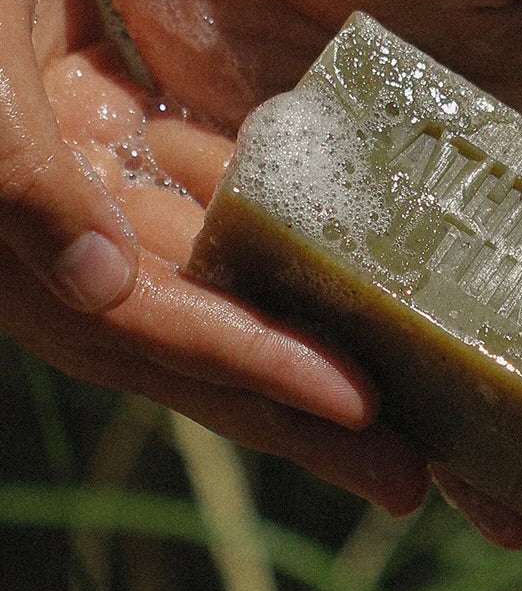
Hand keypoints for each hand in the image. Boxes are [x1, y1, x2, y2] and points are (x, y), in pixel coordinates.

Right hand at [0, 0, 426, 513]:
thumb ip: (16, 171)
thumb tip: (101, 286)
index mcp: (11, 237)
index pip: (150, 325)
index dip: (252, 367)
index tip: (361, 405)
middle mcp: (52, 227)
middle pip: (198, 336)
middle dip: (300, 406)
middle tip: (411, 471)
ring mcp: (84, 176)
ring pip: (214, 274)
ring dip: (303, 329)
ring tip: (408, 380)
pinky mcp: (107, 120)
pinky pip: (207, 191)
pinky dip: (277, 227)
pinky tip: (358, 246)